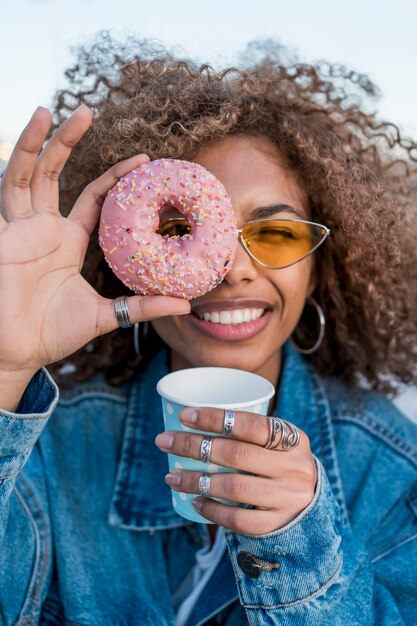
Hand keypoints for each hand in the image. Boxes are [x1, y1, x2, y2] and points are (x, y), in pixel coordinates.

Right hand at [0, 106, 189, 379]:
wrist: (17, 355)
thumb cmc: (53, 335)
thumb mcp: (107, 316)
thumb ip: (144, 307)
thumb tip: (187, 304)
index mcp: (68, 242)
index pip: (93, 198)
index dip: (114, 178)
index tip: (143, 160)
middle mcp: (43, 230)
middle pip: (54, 174)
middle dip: (66, 142)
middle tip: (87, 112)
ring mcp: (19, 231)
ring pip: (25, 176)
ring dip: (35, 144)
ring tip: (48, 112)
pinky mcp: (2, 239)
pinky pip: (4, 200)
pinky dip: (11, 171)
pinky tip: (17, 149)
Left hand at [156, 408, 316, 534]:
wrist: (313, 505)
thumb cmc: (282, 464)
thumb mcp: (279, 443)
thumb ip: (250, 432)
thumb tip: (192, 418)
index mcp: (294, 439)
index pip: (251, 424)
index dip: (215, 418)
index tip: (183, 416)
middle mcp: (294, 468)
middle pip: (236, 455)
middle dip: (194, 446)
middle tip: (164, 441)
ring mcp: (287, 498)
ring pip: (234, 487)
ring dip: (196, 480)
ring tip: (171, 476)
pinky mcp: (278, 524)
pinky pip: (239, 519)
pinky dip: (213, 510)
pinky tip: (194, 502)